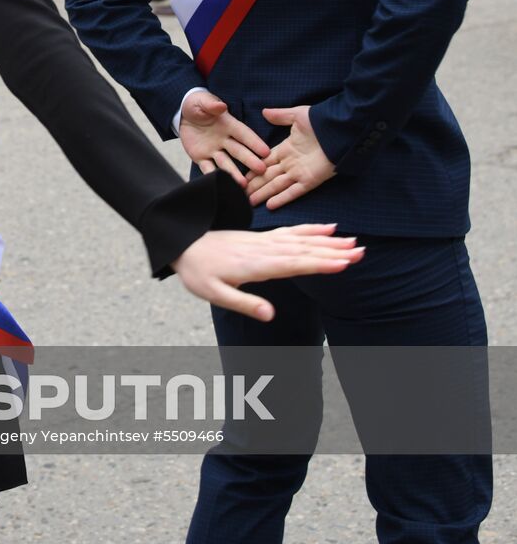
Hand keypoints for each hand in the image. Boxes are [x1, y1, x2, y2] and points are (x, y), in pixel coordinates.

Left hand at [171, 225, 363, 320]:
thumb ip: (243, 303)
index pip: (293, 263)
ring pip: (301, 240)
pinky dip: (310, 229)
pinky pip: (291, 232)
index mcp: (254, 264)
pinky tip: (328, 228)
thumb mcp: (214, 293)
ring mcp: (263, 241)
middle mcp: (263, 250)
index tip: (344, 263)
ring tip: (353, 242)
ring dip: (328, 241)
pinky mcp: (262, 238)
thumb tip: (270, 315)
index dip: (319, 263)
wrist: (182, 244)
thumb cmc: (198, 272)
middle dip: (333, 251)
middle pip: (303, 249)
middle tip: (361, 252)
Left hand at [179, 90, 268, 186]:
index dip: (254, 142)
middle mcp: (224, 139)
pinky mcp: (201, 157)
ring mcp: (214, 150)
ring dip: (234, 173)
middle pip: (239, 151)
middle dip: (250, 160)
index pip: (244, 134)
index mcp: (228, 125)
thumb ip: (211, 105)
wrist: (182, 114)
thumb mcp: (203, 102)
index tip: (266, 151)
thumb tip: (221, 106)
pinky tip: (219, 184)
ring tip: (243, 184)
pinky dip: (212, 175)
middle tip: (261, 170)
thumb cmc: (197, 104)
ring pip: (225, 163)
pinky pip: (207, 167)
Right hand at [245, 105, 335, 208]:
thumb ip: (280, 116)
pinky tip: (270, 205)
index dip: (253, 169)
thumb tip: (264, 112)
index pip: (265, 161)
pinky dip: (281, 198)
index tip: (242, 176)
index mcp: (286, 148)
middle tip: (240, 194)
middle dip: (254, 185)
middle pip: (267, 176)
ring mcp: (299, 173)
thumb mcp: (297, 116)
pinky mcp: (309, 180)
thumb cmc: (320, 122)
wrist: (340, 130)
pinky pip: (293, 191)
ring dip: (263, 194)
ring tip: (249, 202)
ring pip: (276, 186)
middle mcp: (290, 163)